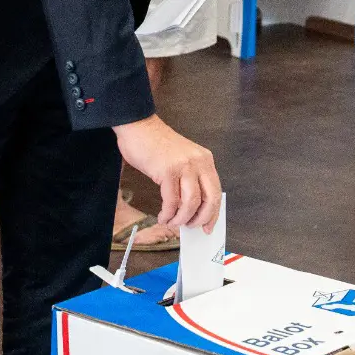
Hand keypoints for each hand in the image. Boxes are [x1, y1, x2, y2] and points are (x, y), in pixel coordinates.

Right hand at [112, 114, 220, 231]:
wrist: (138, 126)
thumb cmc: (156, 145)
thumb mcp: (182, 158)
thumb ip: (190, 178)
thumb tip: (192, 209)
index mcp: (205, 159)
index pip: (216, 192)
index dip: (213, 213)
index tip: (208, 227)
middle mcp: (198, 162)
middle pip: (209, 200)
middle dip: (200, 219)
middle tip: (189, 227)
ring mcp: (184, 166)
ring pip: (190, 203)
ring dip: (181, 219)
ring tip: (171, 222)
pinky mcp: (167, 171)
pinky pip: (171, 201)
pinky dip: (168, 214)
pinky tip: (162, 216)